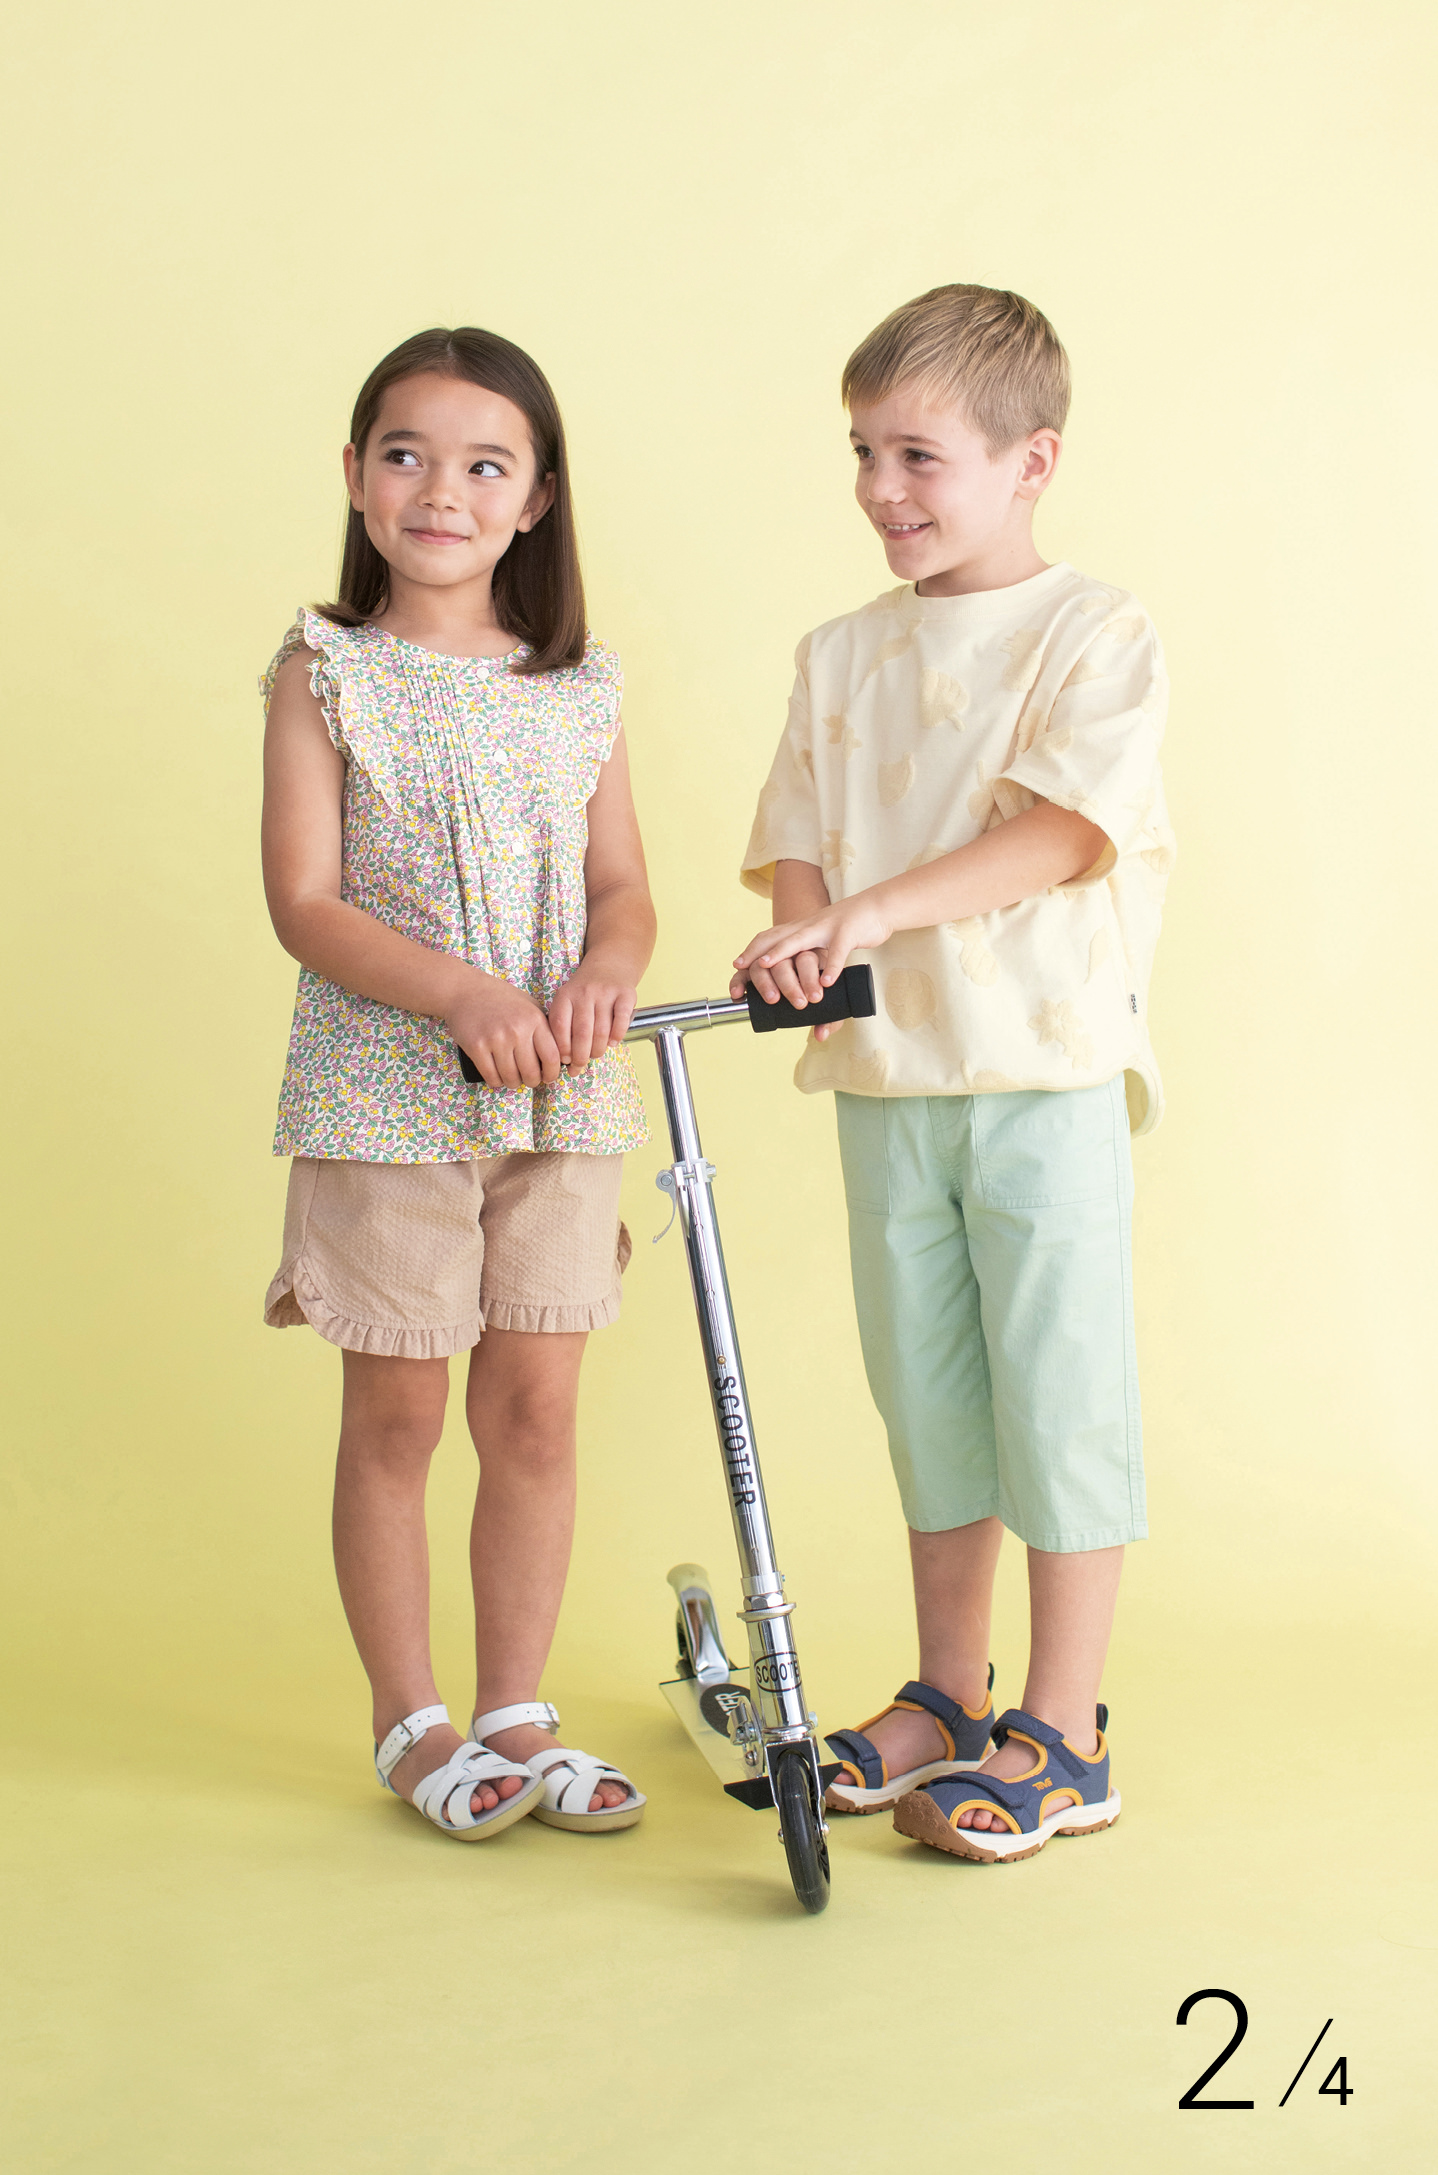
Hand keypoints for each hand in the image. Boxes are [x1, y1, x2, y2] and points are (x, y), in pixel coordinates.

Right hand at [447, 972, 562, 1089]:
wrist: (465, 991)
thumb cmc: (501, 1000)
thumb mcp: (529, 1006)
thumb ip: (544, 1027)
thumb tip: (559, 1057)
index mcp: (534, 1020)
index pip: (552, 1057)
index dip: (552, 1073)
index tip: (548, 1077)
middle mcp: (517, 1030)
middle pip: (531, 1072)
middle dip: (532, 1082)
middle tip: (529, 1079)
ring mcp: (496, 1039)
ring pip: (511, 1078)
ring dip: (513, 1083)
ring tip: (513, 1078)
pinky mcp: (476, 1047)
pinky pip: (491, 1076)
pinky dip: (496, 1081)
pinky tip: (497, 1076)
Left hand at [547, 962, 636, 1071]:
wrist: (609, 966)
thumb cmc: (585, 992)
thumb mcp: (567, 1001)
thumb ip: (563, 1025)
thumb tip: (566, 1060)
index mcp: (565, 996)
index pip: (560, 1026)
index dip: (562, 1048)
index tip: (565, 1060)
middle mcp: (584, 993)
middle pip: (581, 1033)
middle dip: (580, 1056)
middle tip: (580, 1065)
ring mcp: (605, 992)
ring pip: (602, 1031)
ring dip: (598, 1049)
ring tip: (596, 1054)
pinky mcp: (625, 994)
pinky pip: (622, 1021)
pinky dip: (617, 1036)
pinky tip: (613, 1043)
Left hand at [731, 894, 891, 997]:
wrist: (876, 908)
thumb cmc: (848, 930)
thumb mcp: (824, 944)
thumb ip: (813, 965)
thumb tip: (806, 1001)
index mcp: (801, 930)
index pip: (770, 936)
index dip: (752, 950)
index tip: (736, 966)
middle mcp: (808, 926)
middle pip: (777, 936)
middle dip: (757, 952)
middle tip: (741, 968)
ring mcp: (827, 928)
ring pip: (801, 940)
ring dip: (783, 953)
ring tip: (768, 967)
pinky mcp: (848, 933)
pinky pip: (838, 950)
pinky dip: (831, 966)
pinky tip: (826, 982)